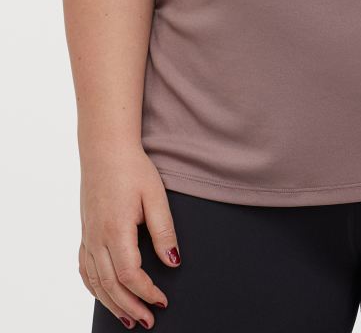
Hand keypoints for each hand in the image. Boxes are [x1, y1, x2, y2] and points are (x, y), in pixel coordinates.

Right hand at [79, 144, 179, 328]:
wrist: (105, 148)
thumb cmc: (133, 169)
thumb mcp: (155, 196)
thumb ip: (164, 231)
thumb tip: (173, 263)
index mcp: (116, 230)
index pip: (130, 275)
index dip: (146, 292)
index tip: (163, 300)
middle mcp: (97, 238)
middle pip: (111, 285)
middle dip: (131, 307)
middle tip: (149, 321)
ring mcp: (88, 236)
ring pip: (95, 281)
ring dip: (112, 303)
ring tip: (129, 318)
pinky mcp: (85, 232)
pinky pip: (85, 268)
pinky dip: (94, 287)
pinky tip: (104, 294)